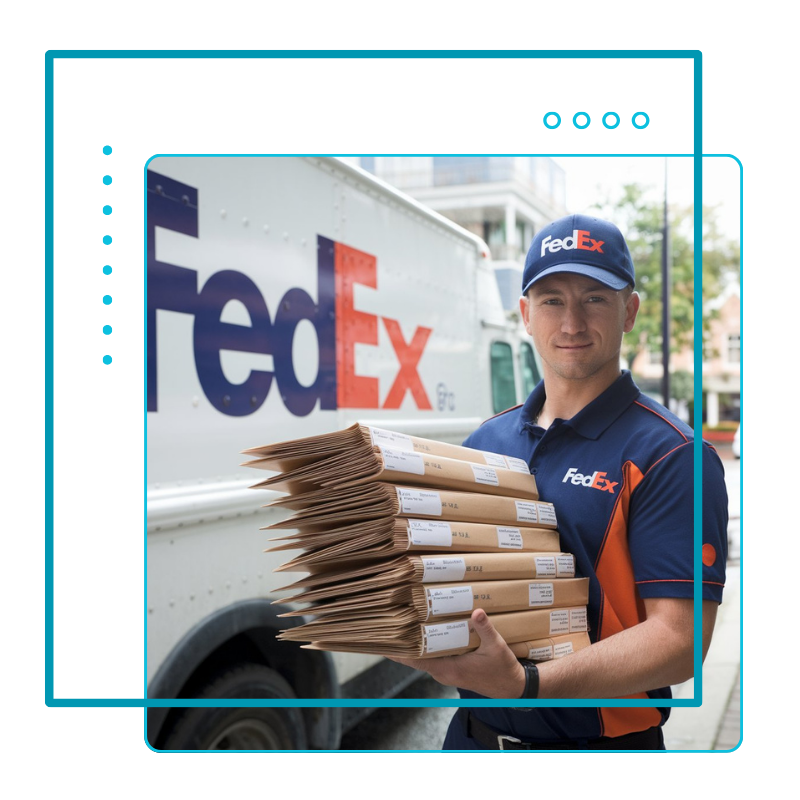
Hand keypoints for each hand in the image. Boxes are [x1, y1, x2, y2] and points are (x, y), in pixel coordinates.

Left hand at [387, 609, 525, 698]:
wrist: (513, 687)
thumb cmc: (503, 669)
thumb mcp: (496, 646)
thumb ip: (485, 629)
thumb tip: (477, 611)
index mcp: (449, 669)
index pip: (416, 661)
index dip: (399, 653)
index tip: (383, 643)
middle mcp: (444, 672)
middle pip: (415, 659)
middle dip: (402, 645)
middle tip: (388, 627)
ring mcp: (447, 672)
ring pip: (423, 658)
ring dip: (413, 645)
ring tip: (399, 627)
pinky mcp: (452, 670)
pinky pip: (432, 658)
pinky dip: (424, 648)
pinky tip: (422, 634)